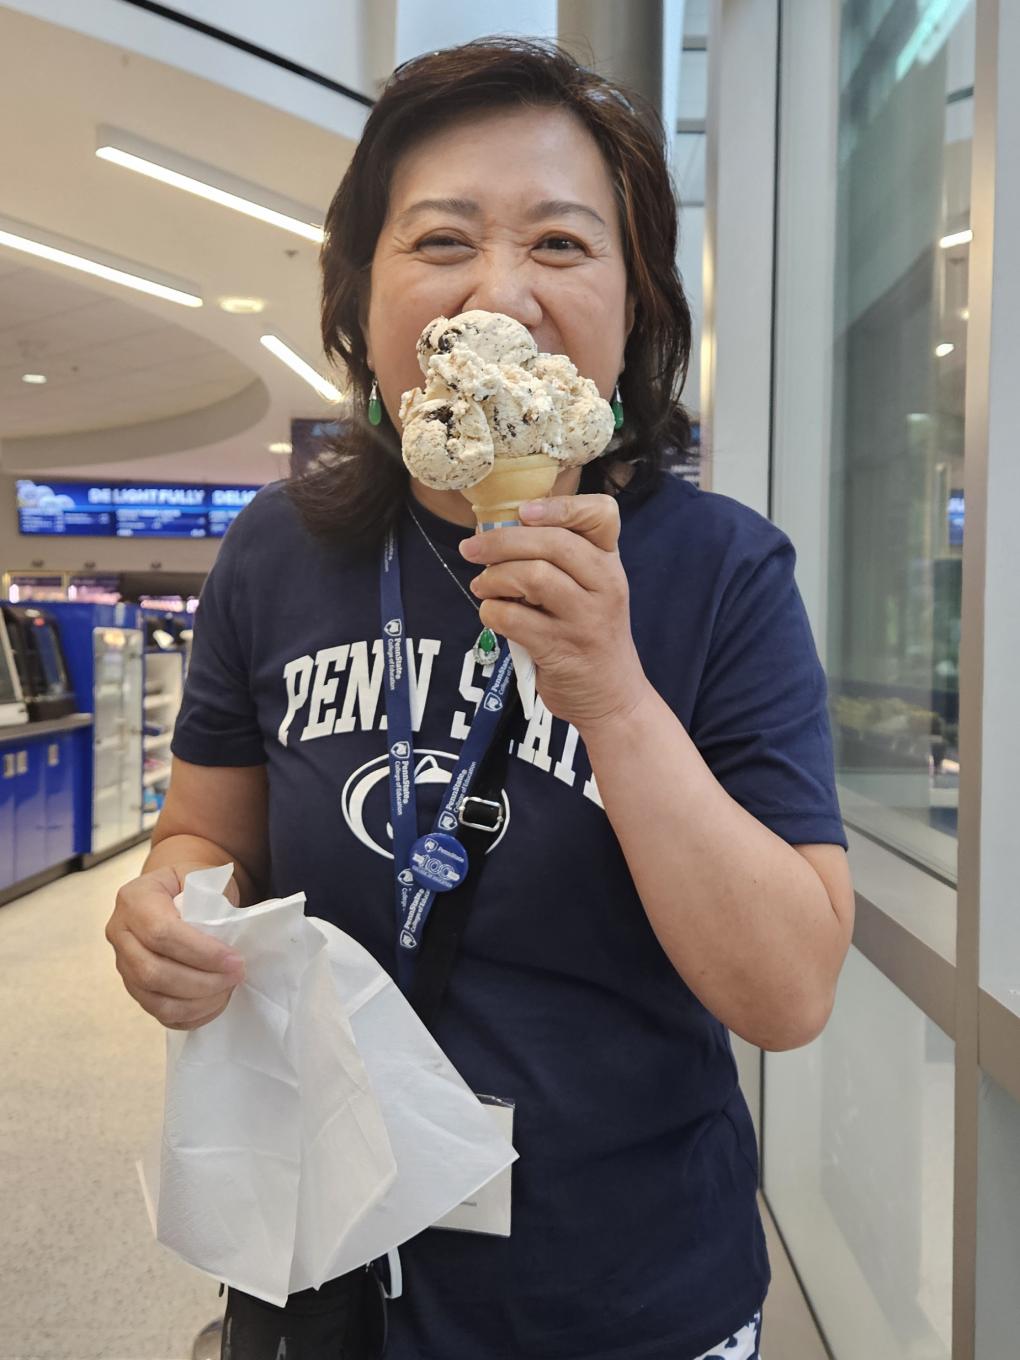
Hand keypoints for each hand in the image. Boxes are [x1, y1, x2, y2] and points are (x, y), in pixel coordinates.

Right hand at [105, 864, 245, 1030]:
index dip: (201, 952)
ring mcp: (123, 965)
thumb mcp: (202, 876)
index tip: (234, 959)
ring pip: (155, 1000)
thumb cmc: (192, 885)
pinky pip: (160, 1013)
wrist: (174, 893)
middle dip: (202, 981)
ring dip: (198, 1001)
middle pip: (153, 972)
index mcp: (134, 899)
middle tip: (236, 975)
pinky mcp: (135, 988)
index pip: (161, 933)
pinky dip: (191, 1015)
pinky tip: (215, 1002)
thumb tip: (226, 932)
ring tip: (228, 989)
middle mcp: (120, 933)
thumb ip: (211, 899)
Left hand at [460, 493, 650, 730]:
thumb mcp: (591, 590)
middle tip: (471, 548)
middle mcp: (605, 585)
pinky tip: (491, 614)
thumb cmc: (589, 634)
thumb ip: (560, 560)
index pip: (601, 515)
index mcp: (610, 562)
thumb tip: (498, 531)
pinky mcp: (561, 650)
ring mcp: (585, 619)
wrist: (611, 697)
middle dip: (502, 541)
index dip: (560, 505)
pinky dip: (492, 611)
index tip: (523, 512)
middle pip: (553, 542)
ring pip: (532, 576)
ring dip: (494, 577)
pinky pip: (514, 619)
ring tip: (482, 586)